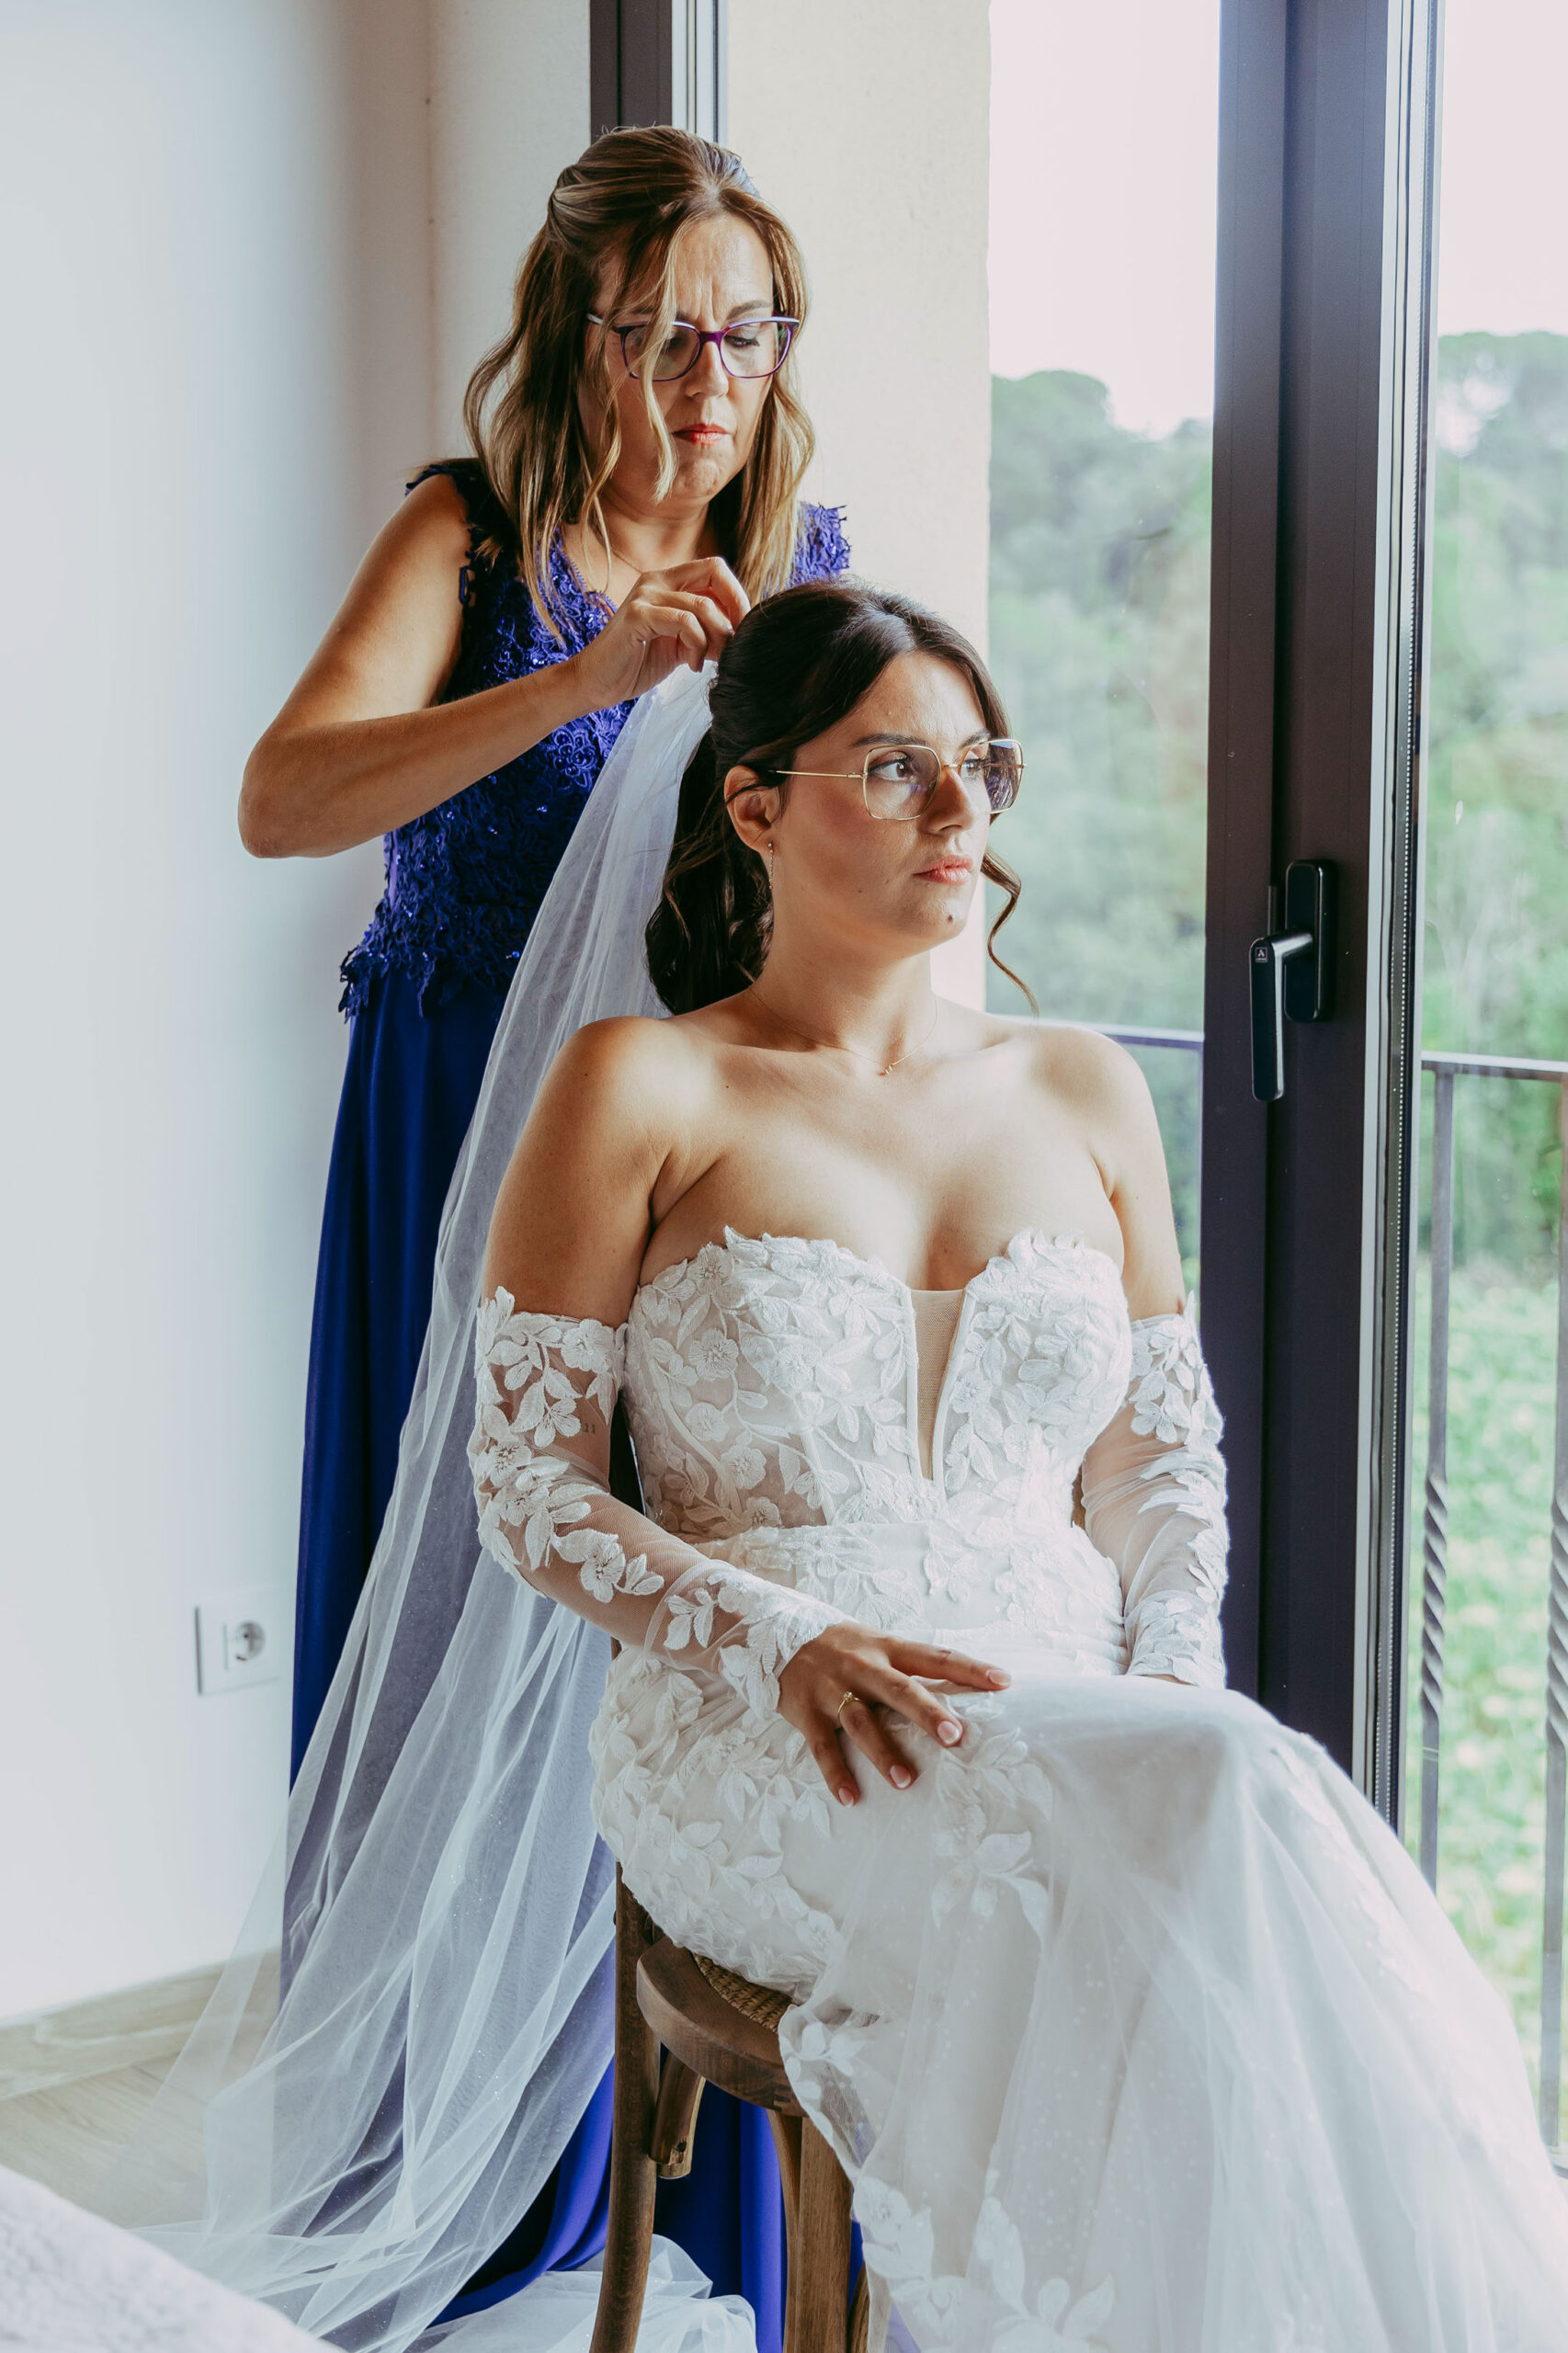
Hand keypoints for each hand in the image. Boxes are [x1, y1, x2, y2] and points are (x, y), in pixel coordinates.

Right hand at [567, 557, 749, 708]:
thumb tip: (741, 636)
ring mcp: (646, 595)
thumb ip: (707, 634)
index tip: (742, 629)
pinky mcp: (637, 615)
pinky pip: (685, 622)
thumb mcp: (681, 645)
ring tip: (704, 661)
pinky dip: (697, 645)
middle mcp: (657, 580)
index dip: (737, 596)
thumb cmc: (637, 663)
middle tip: (734, 642)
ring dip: (715, 638)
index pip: (715, 569)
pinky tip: (691, 664)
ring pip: (703, 605)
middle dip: (735, 608)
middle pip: (715, 570)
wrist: (597, 682)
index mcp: (668, 581)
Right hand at [778, 1622, 1010, 1806]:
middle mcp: (862, 1666)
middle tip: (955, 1736)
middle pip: (900, 1690)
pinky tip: (851, 1797)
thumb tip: (960, 1692)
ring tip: (907, 1781)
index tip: (1004, 1682)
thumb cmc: (840, 1646)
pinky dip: (836, 1774)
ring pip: (862, 1722)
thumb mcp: (875, 1644)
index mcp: (886, 1648)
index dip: (970, 1668)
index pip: (935, 1656)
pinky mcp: (807, 1712)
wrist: (774, 1633)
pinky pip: (822, 1747)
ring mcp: (833, 1689)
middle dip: (928, 1713)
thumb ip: (908, 1668)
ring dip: (884, 1752)